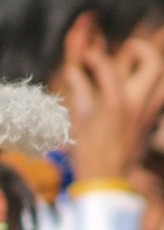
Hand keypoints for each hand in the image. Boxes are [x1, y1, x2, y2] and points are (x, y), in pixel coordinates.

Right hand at [60, 36, 163, 181]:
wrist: (107, 180)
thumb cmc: (88, 153)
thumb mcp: (79, 121)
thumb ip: (79, 91)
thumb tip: (74, 71)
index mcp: (114, 102)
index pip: (108, 66)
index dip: (95, 57)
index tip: (87, 57)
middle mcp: (136, 103)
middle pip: (153, 63)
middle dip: (141, 50)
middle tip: (128, 48)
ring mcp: (149, 112)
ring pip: (163, 78)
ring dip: (154, 66)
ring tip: (140, 65)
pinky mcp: (153, 122)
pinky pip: (160, 95)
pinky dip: (154, 86)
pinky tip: (140, 88)